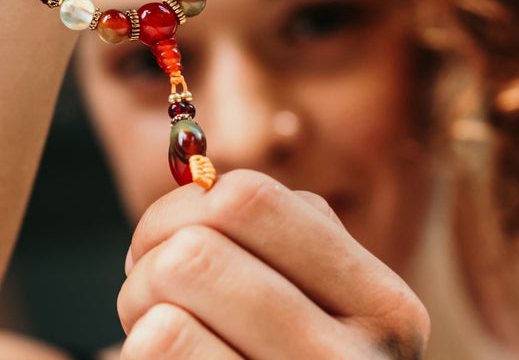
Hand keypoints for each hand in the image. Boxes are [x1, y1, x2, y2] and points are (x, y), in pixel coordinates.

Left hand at [117, 170, 429, 358]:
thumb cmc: (268, 357)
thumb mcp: (302, 294)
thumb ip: (272, 233)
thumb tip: (204, 177)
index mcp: (384, 307)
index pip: (247, 197)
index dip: (177, 208)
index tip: (164, 241)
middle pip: (198, 247)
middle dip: (147, 259)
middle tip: (149, 290)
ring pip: (166, 302)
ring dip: (134, 306)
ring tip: (154, 330)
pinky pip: (155, 349)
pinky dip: (135, 351)